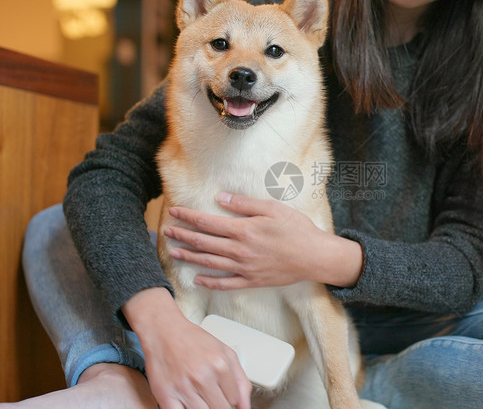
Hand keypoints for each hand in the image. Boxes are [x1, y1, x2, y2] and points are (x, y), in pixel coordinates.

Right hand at [122, 287, 251, 408]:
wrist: (163, 331)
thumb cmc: (193, 341)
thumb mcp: (225, 353)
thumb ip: (240, 380)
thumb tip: (245, 406)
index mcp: (220, 366)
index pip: (235, 399)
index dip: (229, 396)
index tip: (221, 390)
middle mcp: (203, 377)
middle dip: (217, 403)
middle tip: (209, 392)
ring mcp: (184, 388)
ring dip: (202, 407)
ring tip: (197, 393)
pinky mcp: (165, 395)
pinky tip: (186, 402)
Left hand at [162, 192, 362, 289]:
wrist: (315, 257)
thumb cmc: (297, 229)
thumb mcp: (273, 208)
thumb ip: (244, 204)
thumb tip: (220, 197)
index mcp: (244, 230)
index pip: (207, 222)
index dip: (188, 217)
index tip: (174, 212)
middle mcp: (240, 250)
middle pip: (203, 243)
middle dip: (183, 235)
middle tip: (167, 231)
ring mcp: (244, 268)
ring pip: (210, 263)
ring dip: (190, 257)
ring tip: (174, 252)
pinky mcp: (252, 281)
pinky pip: (226, 284)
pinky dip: (209, 282)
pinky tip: (197, 279)